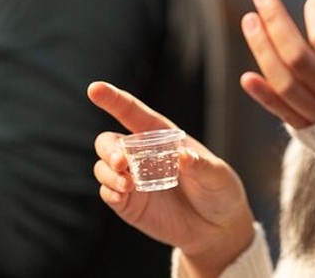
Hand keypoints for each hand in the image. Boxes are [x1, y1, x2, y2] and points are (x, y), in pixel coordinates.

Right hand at [89, 82, 254, 276]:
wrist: (218, 227)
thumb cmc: (220, 191)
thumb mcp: (218, 176)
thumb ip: (201, 166)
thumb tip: (183, 157)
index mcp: (164, 137)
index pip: (134, 113)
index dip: (114, 99)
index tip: (94, 88)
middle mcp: (143, 155)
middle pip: (109, 141)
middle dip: (109, 148)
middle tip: (121, 162)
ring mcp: (134, 179)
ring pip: (103, 167)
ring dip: (108, 172)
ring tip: (128, 184)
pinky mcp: (130, 203)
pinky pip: (108, 192)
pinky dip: (110, 191)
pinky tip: (123, 195)